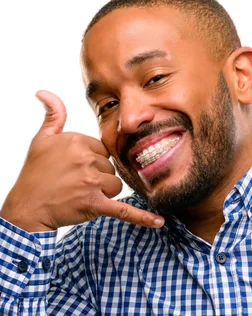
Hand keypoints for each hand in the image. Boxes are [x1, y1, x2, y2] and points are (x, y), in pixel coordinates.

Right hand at [0, 90, 163, 231]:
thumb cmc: (35, 173)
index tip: (75, 168)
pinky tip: (159, 222)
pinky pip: (124, 210)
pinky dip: (142, 217)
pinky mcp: (94, 204)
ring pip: (116, 185)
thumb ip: (53, 116)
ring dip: (103, 193)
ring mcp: (90, 182)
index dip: (92, 162)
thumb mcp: (42, 140)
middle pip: (110, 168)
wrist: (27, 206)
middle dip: (97, 177)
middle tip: (74, 183)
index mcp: (77, 141)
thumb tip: (45, 92)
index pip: (103, 151)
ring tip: (80, 194)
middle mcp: (85, 159)